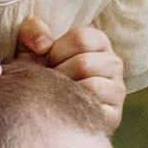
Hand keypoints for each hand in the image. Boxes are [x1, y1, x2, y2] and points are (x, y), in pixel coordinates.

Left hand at [15, 13, 126, 128]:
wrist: (38, 108)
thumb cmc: (37, 73)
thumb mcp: (29, 48)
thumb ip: (31, 32)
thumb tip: (43, 43)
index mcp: (98, 42)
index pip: (81, 38)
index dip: (56, 50)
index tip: (49, 61)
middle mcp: (113, 63)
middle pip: (84, 63)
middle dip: (58, 74)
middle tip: (51, 82)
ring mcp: (117, 90)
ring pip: (91, 85)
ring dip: (65, 92)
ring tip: (57, 94)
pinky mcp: (114, 114)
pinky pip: (93, 106)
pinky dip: (73, 107)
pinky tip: (64, 108)